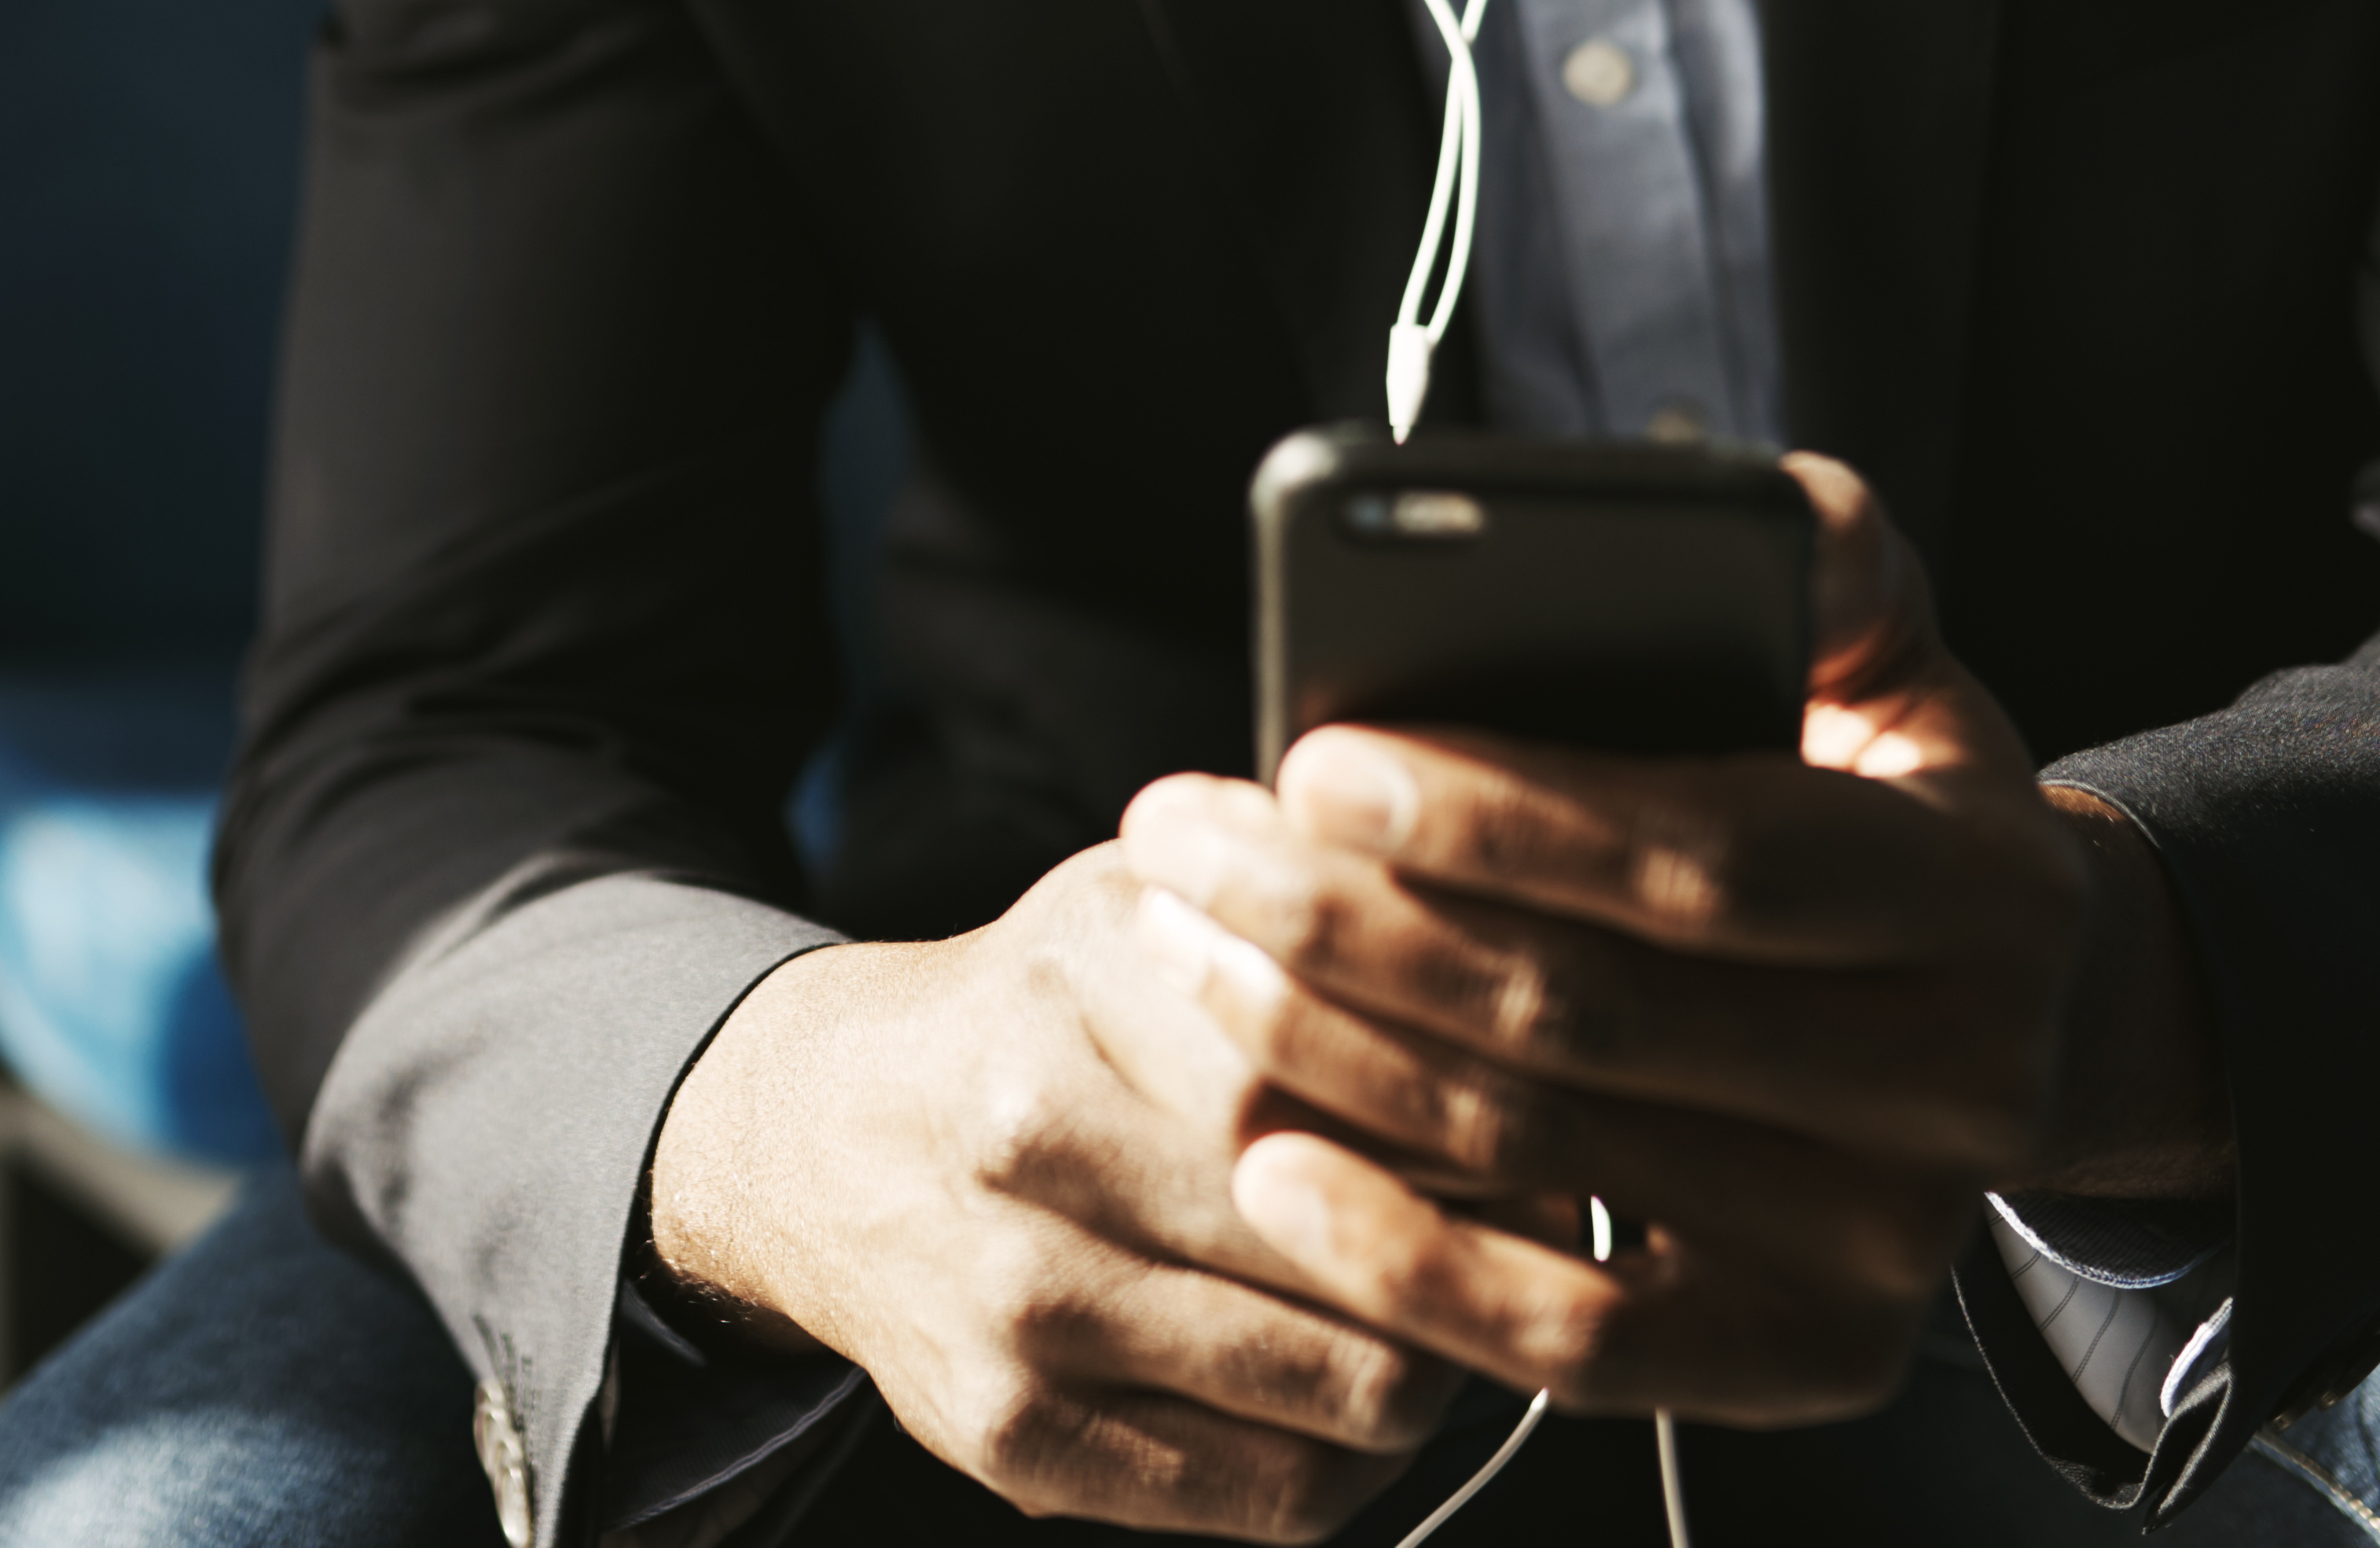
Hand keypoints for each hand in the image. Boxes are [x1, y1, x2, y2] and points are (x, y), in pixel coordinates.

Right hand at [645, 848, 1470, 1535]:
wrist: (826, 1141)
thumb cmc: (1038, 1012)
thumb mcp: (1147, 898)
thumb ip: (1306, 893)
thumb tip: (1505, 932)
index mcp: (1093, 974)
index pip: (1363, 1074)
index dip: (1492, 1121)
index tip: (1553, 1126)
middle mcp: (1038, 1131)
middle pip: (1366, 1241)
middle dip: (1484, 1253)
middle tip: (1537, 1239)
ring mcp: (1021, 1301)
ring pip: (1346, 1389)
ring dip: (1437, 1364)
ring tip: (1456, 1316)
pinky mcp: (1013, 1436)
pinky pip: (1271, 1499)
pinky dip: (1356, 1464)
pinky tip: (1358, 1395)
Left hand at [1107, 450, 2205, 1427]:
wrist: (1998, 1029)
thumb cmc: (1875, 806)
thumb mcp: (1888, 660)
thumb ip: (1821, 556)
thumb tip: (1741, 506)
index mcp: (1991, 892)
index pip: (1709, 856)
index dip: (1500, 815)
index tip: (1309, 759)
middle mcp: (1965, 1089)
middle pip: (1597, 1010)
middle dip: (1351, 921)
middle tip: (1183, 848)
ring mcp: (1890, 1249)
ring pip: (1553, 1150)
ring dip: (1331, 1056)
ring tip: (1183, 958)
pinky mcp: (1809, 1364)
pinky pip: (1575, 1343)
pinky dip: (1403, 1259)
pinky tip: (1271, 1164)